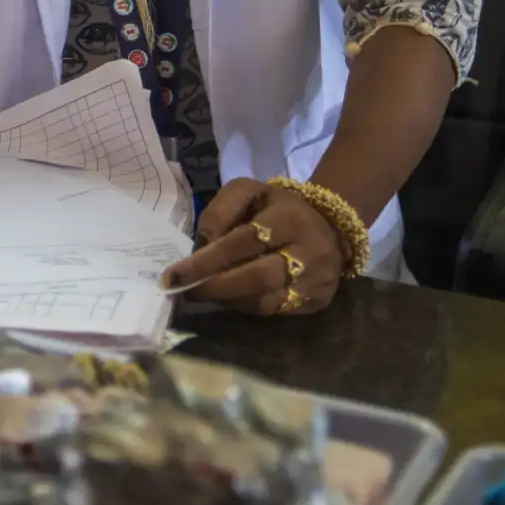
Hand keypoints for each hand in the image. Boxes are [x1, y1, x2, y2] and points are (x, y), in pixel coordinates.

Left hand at [161, 178, 344, 315]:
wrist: (328, 226)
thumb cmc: (276, 208)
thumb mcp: (247, 192)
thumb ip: (219, 212)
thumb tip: (201, 246)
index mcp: (289, 218)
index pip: (244, 242)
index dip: (207, 261)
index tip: (175, 275)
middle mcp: (310, 251)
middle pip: (257, 276)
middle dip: (215, 286)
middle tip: (185, 291)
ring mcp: (318, 280)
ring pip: (266, 300)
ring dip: (228, 299)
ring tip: (203, 292)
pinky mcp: (319, 300)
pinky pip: (275, 311)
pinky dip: (246, 306)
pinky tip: (229, 298)